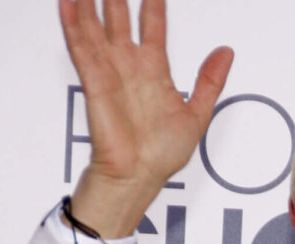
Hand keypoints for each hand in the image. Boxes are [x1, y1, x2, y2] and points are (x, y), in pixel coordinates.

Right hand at [59, 0, 232, 237]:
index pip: (153, 28)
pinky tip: (69, 4)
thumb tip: (226, 53)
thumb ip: (210, 80)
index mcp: (155, 72)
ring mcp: (111, 73)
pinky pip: (81, 48)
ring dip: (89, 4)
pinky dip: (73, 24)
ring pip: (96, 27)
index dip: (154, 6)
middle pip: (120, 20)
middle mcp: (131, 68)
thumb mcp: (199, 113)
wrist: (140, 176)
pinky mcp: (95, 83)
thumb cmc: (162, 154)